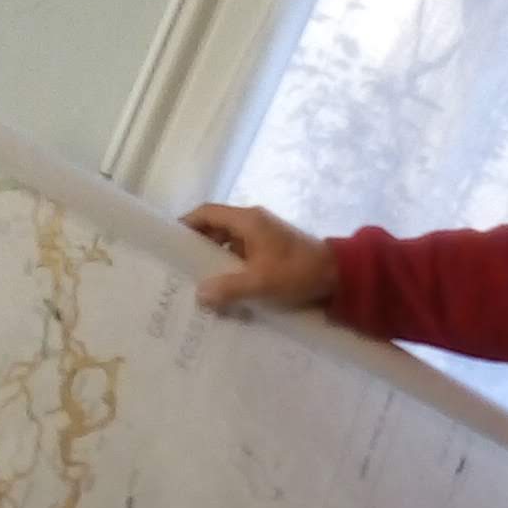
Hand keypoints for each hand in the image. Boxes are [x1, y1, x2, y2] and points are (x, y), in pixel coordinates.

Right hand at [182, 202, 337, 315]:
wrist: (338, 275)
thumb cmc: (298, 272)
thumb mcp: (261, 282)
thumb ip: (229, 288)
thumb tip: (200, 294)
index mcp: (248, 221)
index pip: (207, 213)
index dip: (186, 225)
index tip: (169, 242)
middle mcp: (253, 223)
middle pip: (215, 228)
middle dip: (197, 246)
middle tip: (178, 268)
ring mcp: (262, 236)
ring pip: (228, 243)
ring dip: (214, 260)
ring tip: (196, 281)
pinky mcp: (270, 250)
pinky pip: (242, 254)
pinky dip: (230, 267)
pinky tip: (222, 288)